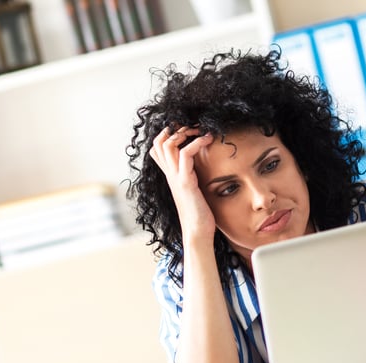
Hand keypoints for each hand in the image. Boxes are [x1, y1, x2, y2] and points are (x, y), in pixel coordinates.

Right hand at [149, 125, 215, 239]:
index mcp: (171, 176)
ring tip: (202, 130)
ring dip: (185, 132)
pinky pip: (185, 154)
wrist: (198, 232)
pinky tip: (208, 140)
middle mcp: (169, 175)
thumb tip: (201, 167)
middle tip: (195, 128)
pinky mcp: (185, 182)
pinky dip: (196, 142)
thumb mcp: (194, 190)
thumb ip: (193, 177)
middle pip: (159, 142)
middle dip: (176, 129)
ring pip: (168, 144)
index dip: (168, 134)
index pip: (157, 149)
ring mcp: (175, 178)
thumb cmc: (199, 214)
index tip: (188, 131)